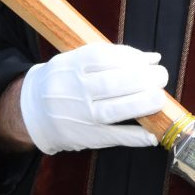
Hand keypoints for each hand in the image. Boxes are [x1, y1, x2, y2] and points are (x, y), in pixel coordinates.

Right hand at [19, 42, 167, 155]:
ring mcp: (79, 115)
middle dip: (142, 79)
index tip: (151, 60)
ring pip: (112, 111)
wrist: (33, 111)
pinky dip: (135, 137)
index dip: (130, 58)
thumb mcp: (76, 60)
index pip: (103, 58)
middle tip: (161, 77)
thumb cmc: (64, 80)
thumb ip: (113, 57)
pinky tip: (153, 133)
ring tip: (160, 98)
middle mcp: (73, 90)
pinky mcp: (86, 137)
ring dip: (141, 105)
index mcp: (70, 66)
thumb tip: (151, 59)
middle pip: (110, 84)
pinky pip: (113, 138)